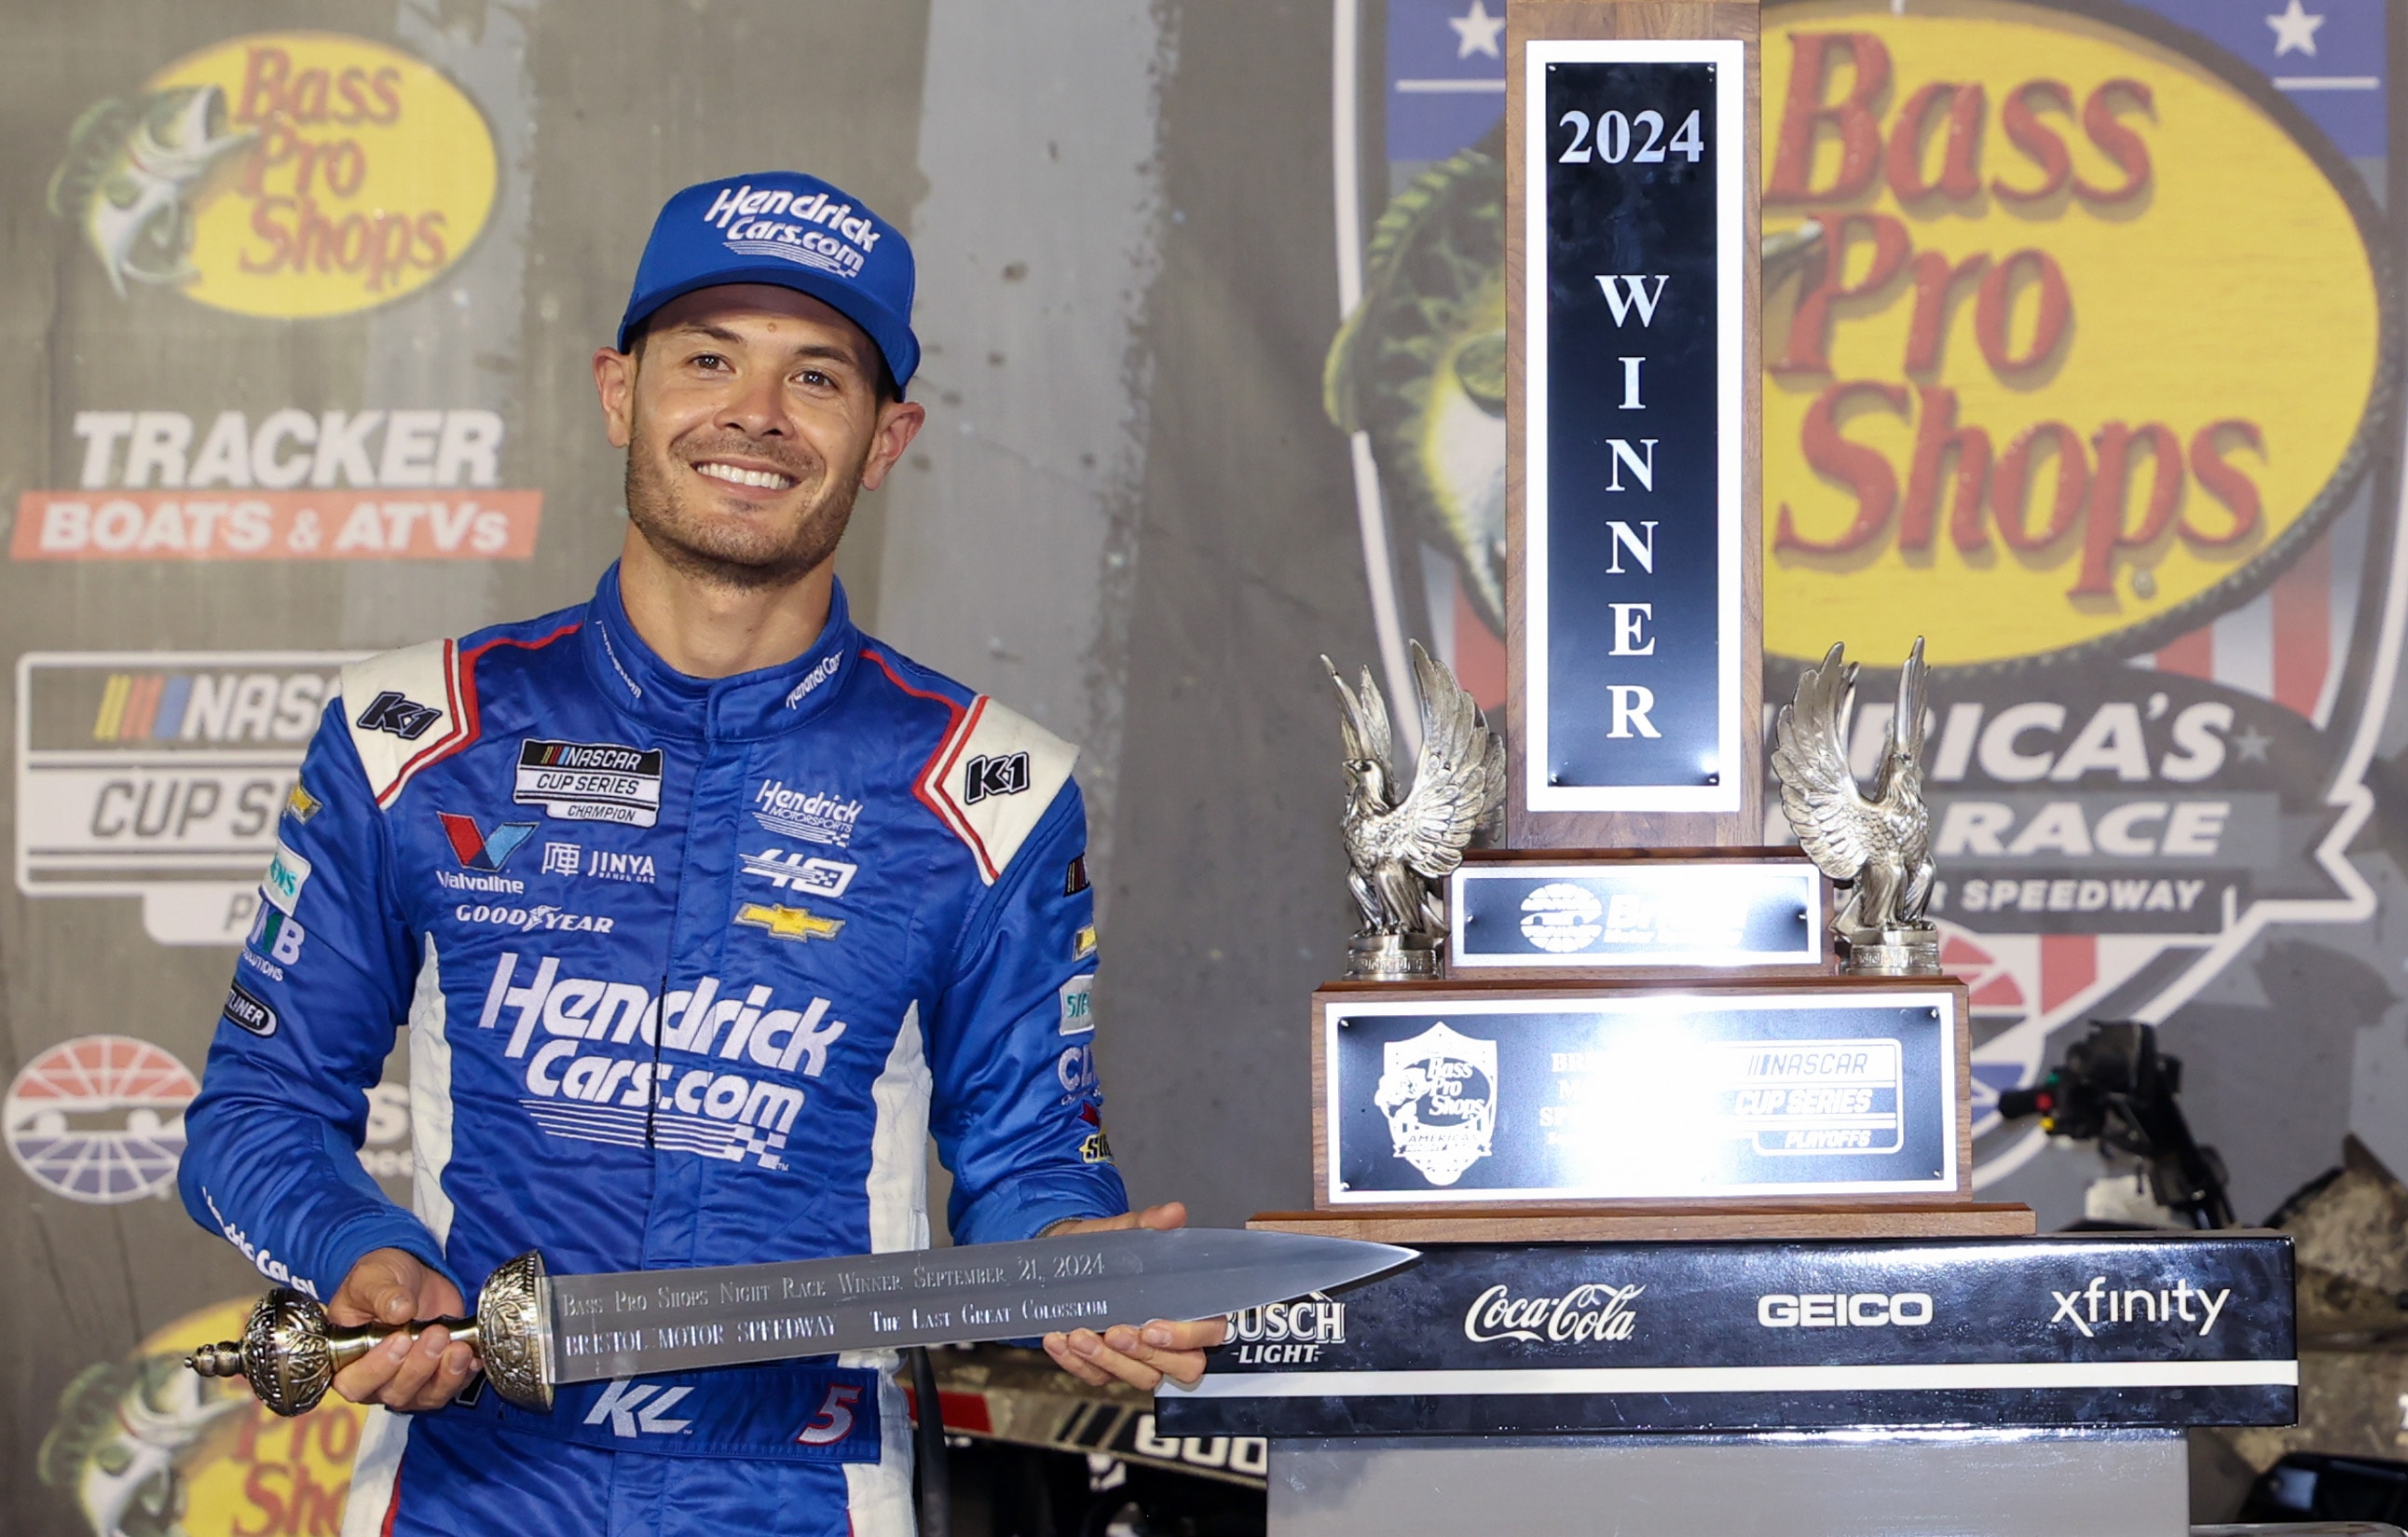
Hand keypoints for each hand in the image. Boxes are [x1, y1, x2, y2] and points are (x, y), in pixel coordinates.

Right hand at [326, 1247, 480, 1411]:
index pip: (354, 1383)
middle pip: (395, 1392)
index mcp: (348, 1360)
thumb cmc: (380, 1279)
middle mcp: (377, 1379)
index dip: (377, 1369)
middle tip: (435, 1334)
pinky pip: (453, 1387)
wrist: (412, 1275)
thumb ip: (382, 1295)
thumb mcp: (372, 1278)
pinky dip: (464, 1374)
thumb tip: (400, 1310)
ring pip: (426, 1397)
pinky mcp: (438, 1375)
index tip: (400, 1340)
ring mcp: (409, 1381)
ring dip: (445, 1375)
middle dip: (419, 1367)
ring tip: (459, 1347)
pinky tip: (473, 1355)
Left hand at [1040, 1203, 1228, 1391]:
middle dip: (1147, 1355)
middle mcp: (1169, 1339)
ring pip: (1140, 1377)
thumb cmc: (1106, 1247)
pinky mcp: (1107, 1368)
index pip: (1208, 1333)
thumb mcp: (1124, 1231)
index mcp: (1186, 1306)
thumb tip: (1173, 1212)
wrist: (1064, 1258)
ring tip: (1078, 1334)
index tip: (1153, 1327)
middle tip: (1114, 1333)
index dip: (1185, 1338)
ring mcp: (1139, 1358)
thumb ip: (1149, 1224)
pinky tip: (1057, 1339)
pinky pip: (1097, 1377)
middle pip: (1181, 1367)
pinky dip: (1075, 1363)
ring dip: (1108, 1361)